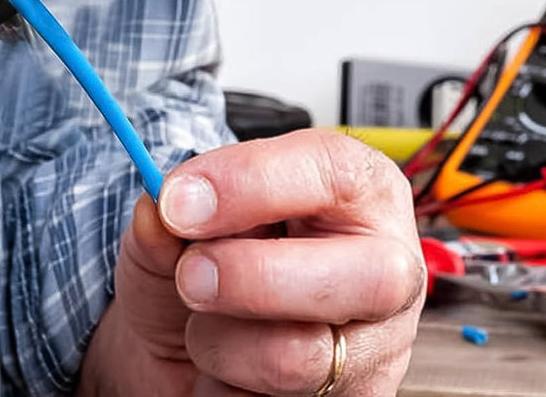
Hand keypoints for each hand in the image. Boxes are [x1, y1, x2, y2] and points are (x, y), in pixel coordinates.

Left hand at [79, 130, 423, 396]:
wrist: (185, 337)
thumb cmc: (205, 256)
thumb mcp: (176, 218)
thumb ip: (167, 211)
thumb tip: (158, 214)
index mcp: (356, 186)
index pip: (333, 170)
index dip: (250, 183)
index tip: (179, 202)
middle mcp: (388, 262)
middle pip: (365, 276)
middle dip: (253, 276)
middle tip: (189, 275)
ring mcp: (381, 343)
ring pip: (306, 354)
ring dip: (224, 339)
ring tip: (203, 320)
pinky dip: (229, 383)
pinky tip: (225, 362)